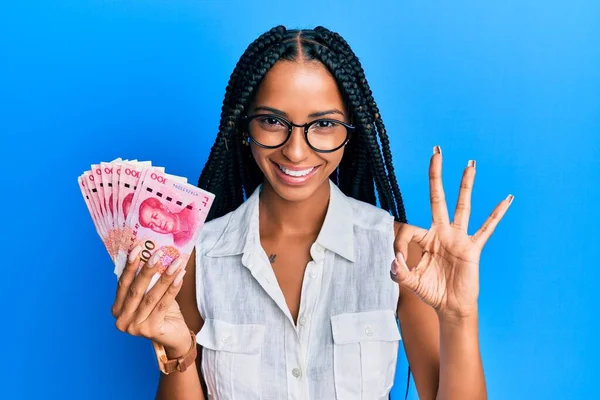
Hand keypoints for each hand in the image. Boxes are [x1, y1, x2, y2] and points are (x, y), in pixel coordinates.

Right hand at [112, 246, 189, 355]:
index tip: (137, 248)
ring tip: (175, 262)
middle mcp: (122, 320)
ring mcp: (135, 327)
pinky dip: (173, 288)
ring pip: (151, 296)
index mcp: (117, 309)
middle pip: (136, 289)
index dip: (130, 266)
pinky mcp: (150, 330)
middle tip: (158, 253)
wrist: (174, 337)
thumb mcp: (150, 295)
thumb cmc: (162, 313)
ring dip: (165, 277)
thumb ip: (146, 282)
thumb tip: (152, 254)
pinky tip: (180, 276)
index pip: (122, 284)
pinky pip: (163, 304)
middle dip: (147, 269)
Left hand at [391, 146, 512, 319]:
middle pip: (438, 199)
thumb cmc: (431, 292)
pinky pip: (486, 228)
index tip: (398, 260)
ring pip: (462, 206)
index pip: (408, 229)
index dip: (399, 244)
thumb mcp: (411, 283)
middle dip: (436, 176)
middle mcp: (441, 233)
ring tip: (470, 164)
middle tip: (436, 152)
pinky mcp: (472, 248)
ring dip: (465, 186)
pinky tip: (507, 199)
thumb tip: (394, 260)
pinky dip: (496, 214)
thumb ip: (399, 272)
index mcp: (424, 239)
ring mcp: (458, 238)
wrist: (451, 307)